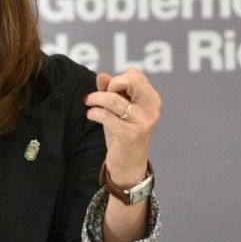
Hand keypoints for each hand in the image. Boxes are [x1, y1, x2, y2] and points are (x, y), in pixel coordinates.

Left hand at [83, 68, 160, 186]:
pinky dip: (94, 113)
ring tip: (88, 103)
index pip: (136, 75)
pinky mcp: (130, 135)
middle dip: (111, 85)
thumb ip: (111, 91)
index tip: (109, 91)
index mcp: (152, 100)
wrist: (129, 167)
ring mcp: (142, 123)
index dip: (118, 79)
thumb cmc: (123, 135)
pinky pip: (107, 116)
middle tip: (100, 95)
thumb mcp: (118, 111)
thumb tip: (101, 75)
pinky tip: (90, 115)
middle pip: (132, 80)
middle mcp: (151, 109)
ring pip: (114, 99)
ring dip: (96, 99)